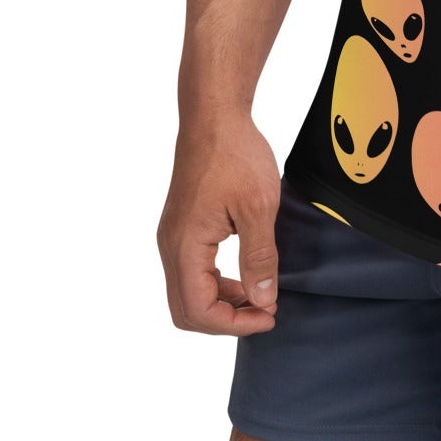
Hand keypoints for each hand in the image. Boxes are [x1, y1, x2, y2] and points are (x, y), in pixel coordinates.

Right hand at [157, 114, 284, 335]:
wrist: (214, 117)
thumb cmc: (234, 155)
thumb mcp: (258, 207)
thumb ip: (260, 257)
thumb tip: (262, 300)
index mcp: (184, 246)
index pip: (199, 310)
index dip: (234, 324)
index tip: (269, 315)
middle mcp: (171, 247)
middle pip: (186, 310)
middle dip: (225, 320)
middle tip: (264, 312)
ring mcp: (173, 236)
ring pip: (188, 292)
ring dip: (222, 303)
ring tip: (260, 295)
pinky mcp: (181, 227)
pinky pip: (192, 271)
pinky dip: (216, 283)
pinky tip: (245, 274)